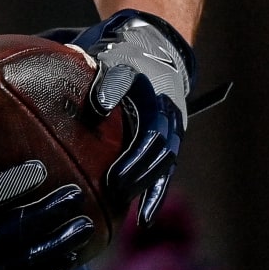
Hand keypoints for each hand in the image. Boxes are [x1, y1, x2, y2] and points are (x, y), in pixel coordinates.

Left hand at [74, 9, 194, 226]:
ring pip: (162, 162)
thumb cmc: (122, 57)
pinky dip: (154, 195)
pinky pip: (164, 174)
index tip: (106, 144)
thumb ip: (107, 80)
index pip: (143, 120)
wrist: (152, 51)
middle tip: (113, 184)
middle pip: (156, 146)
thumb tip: (98, 106)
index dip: (126, 137)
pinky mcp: (167, 146)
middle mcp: (167, 114)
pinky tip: (143, 218)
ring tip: (120, 198)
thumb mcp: (113, 60)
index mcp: (153, 93)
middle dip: (135, 166)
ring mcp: (170, 132)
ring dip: (143, 182)